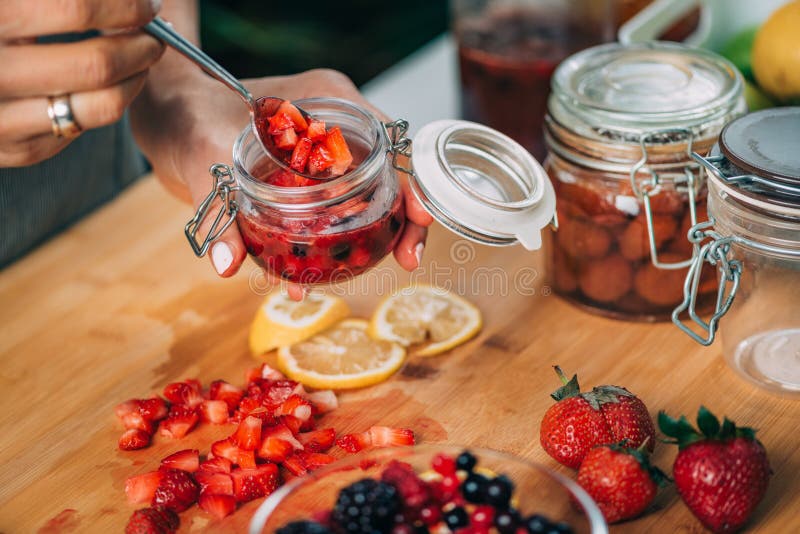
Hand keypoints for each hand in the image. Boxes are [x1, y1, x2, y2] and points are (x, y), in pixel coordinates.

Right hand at [0, 0, 163, 166]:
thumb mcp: (12, 2)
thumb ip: (64, 1)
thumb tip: (135, 0)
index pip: (75, 8)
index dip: (125, 5)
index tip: (147, 4)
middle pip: (96, 63)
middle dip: (141, 46)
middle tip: (154, 34)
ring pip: (101, 105)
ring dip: (136, 79)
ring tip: (142, 58)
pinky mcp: (13, 149)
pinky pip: (81, 130)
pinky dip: (105, 104)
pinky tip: (106, 84)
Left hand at [132, 68, 432, 298]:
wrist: (164, 116)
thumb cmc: (185, 115)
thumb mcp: (203, 158)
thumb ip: (218, 210)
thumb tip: (229, 264)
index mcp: (328, 104)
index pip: (389, 141)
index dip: (412, 182)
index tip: (418, 220)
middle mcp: (334, 126)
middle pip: (388, 172)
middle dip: (402, 217)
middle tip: (407, 259)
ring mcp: (321, 151)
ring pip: (366, 194)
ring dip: (372, 234)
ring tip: (369, 270)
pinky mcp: (304, 176)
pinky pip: (332, 208)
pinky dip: (328, 239)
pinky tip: (309, 275)